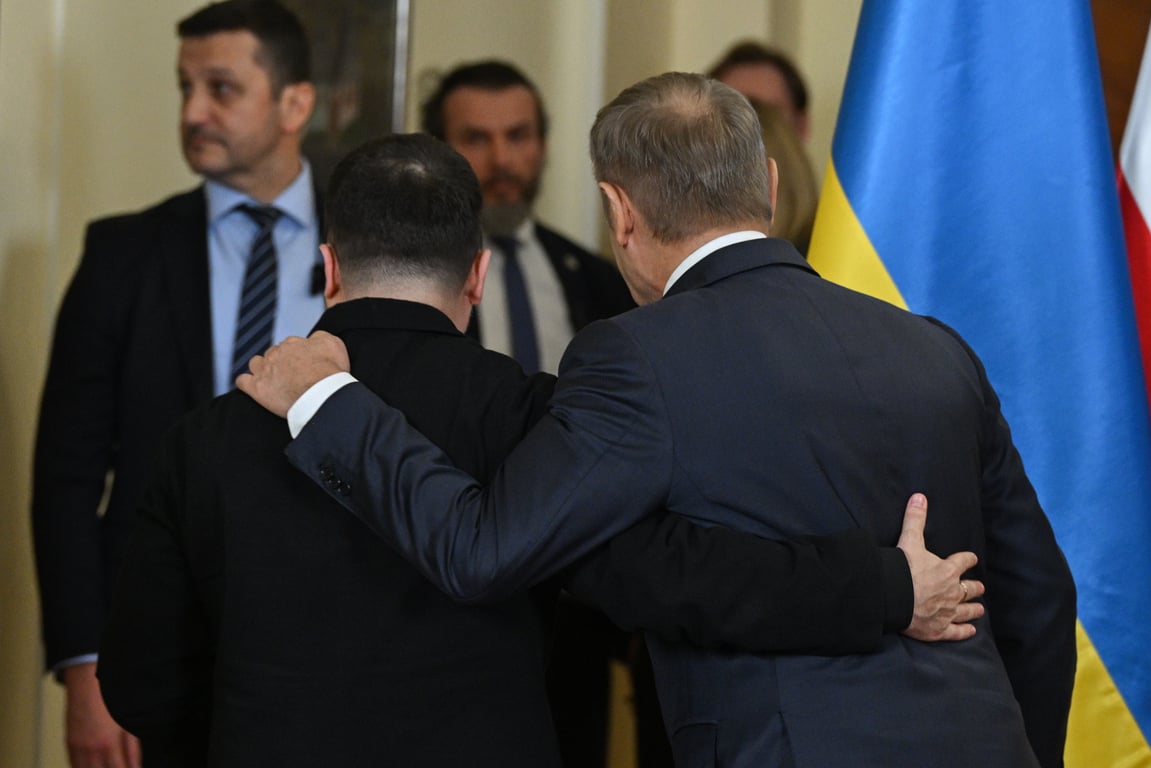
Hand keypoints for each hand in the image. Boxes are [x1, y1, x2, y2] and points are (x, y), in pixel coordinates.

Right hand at [63, 662, 140, 767]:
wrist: (87, 685)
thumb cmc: (109, 701)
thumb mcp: (126, 723)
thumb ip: (132, 748)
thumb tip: (135, 765)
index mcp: (109, 744)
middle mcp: (91, 750)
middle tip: (118, 765)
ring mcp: (78, 749)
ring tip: (108, 764)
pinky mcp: (69, 745)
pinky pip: (74, 765)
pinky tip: (94, 766)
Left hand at [236, 331, 349, 416]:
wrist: (321, 393)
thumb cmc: (330, 371)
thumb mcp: (334, 343)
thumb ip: (320, 337)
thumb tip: (313, 338)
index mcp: (294, 343)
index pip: (291, 345)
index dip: (297, 355)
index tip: (304, 365)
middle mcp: (276, 353)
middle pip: (273, 354)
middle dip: (279, 362)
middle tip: (291, 375)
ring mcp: (264, 370)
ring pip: (255, 363)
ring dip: (260, 369)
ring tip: (271, 380)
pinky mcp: (257, 388)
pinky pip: (242, 382)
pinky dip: (246, 383)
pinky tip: (253, 387)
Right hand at [897, 493, 984, 641]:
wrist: (892, 598)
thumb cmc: (902, 569)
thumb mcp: (909, 540)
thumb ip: (915, 519)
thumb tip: (919, 496)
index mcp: (948, 569)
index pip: (963, 561)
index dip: (968, 559)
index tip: (971, 558)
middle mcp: (952, 591)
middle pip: (970, 588)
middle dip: (975, 587)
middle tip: (978, 587)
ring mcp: (947, 612)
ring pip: (967, 610)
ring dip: (974, 609)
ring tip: (979, 608)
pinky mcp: (939, 629)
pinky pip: (957, 632)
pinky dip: (965, 631)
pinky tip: (971, 630)